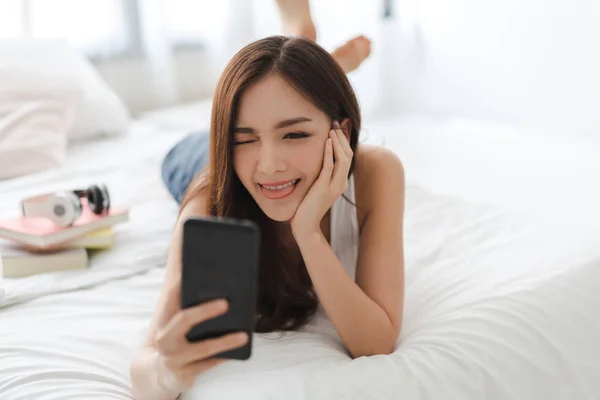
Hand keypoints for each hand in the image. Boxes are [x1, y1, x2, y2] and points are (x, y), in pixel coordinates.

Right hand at [154, 279, 248, 390]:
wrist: (159, 373)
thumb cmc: (175, 339)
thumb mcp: (174, 323)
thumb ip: (188, 304)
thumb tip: (214, 280)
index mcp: (164, 319)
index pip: (172, 295)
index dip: (182, 282)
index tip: (194, 271)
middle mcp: (165, 338)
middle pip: (184, 319)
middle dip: (205, 310)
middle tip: (226, 303)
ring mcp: (174, 358)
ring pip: (203, 348)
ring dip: (225, 341)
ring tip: (244, 335)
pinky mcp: (185, 375)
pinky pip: (209, 364)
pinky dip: (225, 355)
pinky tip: (240, 348)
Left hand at [291, 120, 352, 237]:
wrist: (305, 225)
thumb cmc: (307, 206)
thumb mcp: (316, 187)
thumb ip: (320, 175)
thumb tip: (317, 160)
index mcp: (340, 182)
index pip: (348, 156)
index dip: (345, 140)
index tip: (339, 126)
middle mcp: (340, 183)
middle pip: (348, 154)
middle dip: (343, 137)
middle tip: (336, 122)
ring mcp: (334, 186)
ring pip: (342, 158)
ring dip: (338, 141)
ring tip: (332, 128)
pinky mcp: (323, 188)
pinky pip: (329, 166)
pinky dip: (329, 152)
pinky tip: (326, 141)